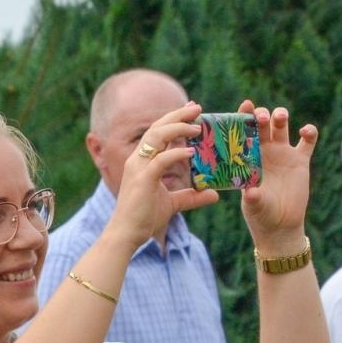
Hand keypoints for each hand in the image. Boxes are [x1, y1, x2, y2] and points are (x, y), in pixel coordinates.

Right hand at [107, 103, 219, 248]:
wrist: (127, 234)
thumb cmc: (145, 218)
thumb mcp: (173, 204)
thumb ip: (191, 196)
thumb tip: (214, 194)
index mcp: (142, 162)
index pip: (157, 133)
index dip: (173, 119)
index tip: (191, 111)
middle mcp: (138, 160)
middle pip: (156, 128)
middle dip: (177, 116)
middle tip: (196, 107)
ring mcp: (138, 168)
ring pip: (156, 137)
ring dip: (177, 129)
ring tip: (197, 127)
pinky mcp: (143, 180)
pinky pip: (160, 160)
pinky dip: (175, 153)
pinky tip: (191, 152)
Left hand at [240, 104, 317, 248]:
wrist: (280, 225)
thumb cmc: (261, 214)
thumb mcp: (254, 206)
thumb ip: (253, 198)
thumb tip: (251, 193)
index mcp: (248, 157)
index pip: (244, 132)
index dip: (244, 117)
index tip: (245, 106)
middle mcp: (264, 151)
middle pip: (262, 124)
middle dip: (261, 115)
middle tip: (261, 117)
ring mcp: (283, 154)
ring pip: (281, 126)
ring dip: (280, 116)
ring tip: (280, 117)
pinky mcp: (301, 160)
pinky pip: (307, 141)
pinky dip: (309, 132)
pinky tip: (306, 131)